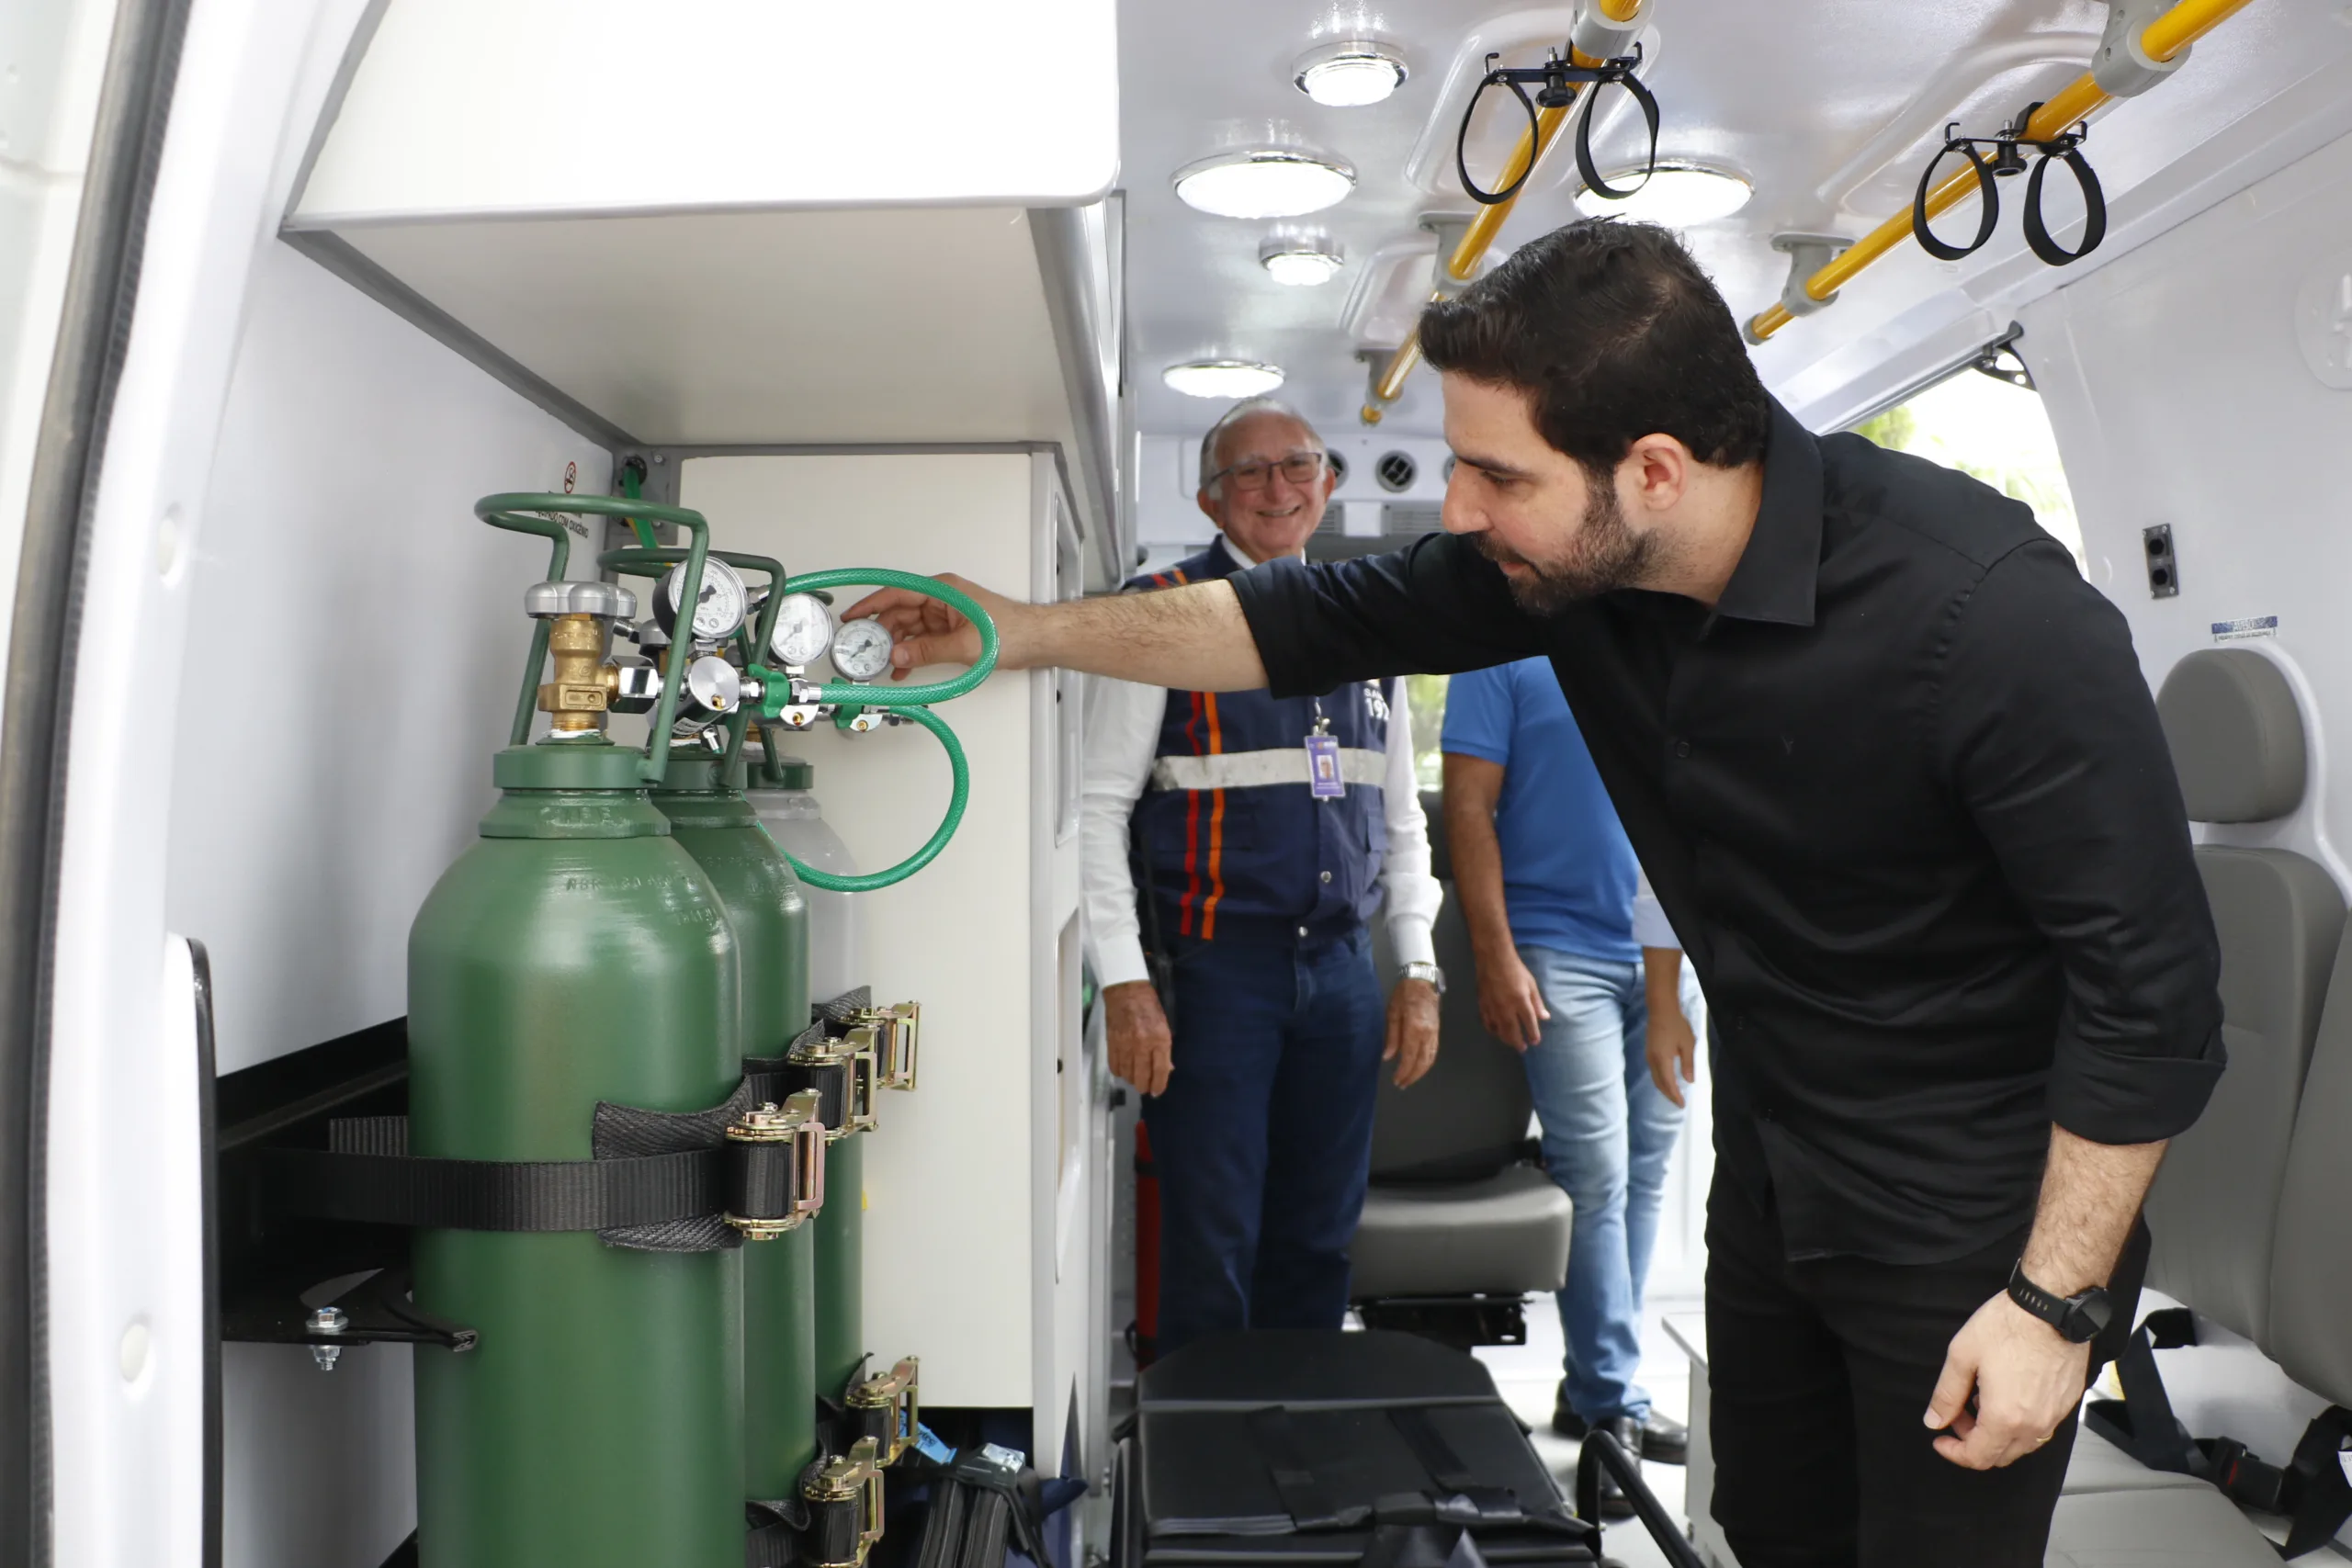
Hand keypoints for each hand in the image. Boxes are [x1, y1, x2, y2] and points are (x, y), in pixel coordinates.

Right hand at [839, 573, 1029, 677]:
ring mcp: (945, 615)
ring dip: (896, 647)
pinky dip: (912, 653)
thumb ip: (927, 651)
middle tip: (863, 653)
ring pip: (910, 629)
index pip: (897, 594)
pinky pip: (923, 640)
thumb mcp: (964, 645)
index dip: (871, 605)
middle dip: (881, 633)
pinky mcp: (951, 630)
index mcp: (942, 590)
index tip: (851, 618)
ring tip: (880, 666)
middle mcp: (941, 599)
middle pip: (900, 614)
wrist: (1038, 640)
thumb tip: (897, 656)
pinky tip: (902, 669)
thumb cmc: (1011, 631)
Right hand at [1104, 981, 1173, 1096]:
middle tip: (1145, 1088)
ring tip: (1135, 1079)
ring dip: (1132, 1080)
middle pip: (1142, 1076)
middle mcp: (1143, 1044)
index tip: (1157, 1092)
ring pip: (1127, 1074)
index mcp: (1160, 1039)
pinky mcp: (1112, 1043)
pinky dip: (1119, 1072)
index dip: (1159, 1085)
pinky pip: (1115, 1066)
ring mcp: (1126, 1045)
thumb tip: (1167, 1069)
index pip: (1160, 1070)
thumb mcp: (1164, 1026)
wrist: (1126, 991)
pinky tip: (1124, 1070)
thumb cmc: (1149, 1006)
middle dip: (1144, 1086)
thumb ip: (1164, 1049)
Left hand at [1384, 978, 1440, 1087]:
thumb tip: (1388, 1057)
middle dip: (1412, 1076)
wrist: (1422, 981)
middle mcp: (1428, 1034)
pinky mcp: (1437, 1031)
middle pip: (1422, 1062)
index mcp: (1415, 1029)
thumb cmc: (1403, 994)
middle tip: (1402, 1084)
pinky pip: (1433, 1051)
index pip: (1409, 1057)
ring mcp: (1435, 1033)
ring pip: (1430, 1059)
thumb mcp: (1392, 1013)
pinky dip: (1427, 1063)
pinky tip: (1420, 1066)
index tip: (1396, 1080)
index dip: (1403, 1072)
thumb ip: (1392, 1036)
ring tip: (1410, 1079)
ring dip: (1421, 1072)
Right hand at [1472, 947, 1548, 1051]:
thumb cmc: (1516, 970)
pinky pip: (1486, 1022)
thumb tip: (1545, 1017)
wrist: (1494, 959)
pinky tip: (1495, 1031)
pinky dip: (1492, 1029)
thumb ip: (1537, 1002)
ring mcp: (1493, 1007)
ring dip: (1505, 1038)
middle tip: (1522, 1049)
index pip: (1529, 1023)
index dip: (1532, 1034)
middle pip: (1512, 1031)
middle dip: (1518, 1042)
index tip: (1535, 1041)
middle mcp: (1506, 1007)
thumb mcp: (1531, 984)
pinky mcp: (1483, 1004)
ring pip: (1498, 1029)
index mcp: (1521, 1001)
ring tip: (1511, 1043)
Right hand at [1646, 995, 1697, 1107]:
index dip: (1675, 1095)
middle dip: (1668, 1095)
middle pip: (1659, 1083)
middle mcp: (1653, 1061)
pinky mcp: (1649, 1052)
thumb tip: (1689, 1080)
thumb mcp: (1688, 1044)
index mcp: (1663, 1060)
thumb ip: (1688, 1063)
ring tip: (1674, 1095)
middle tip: (1678, 1103)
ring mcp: (1649, 1056)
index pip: (1668, 1083)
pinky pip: (1654, 1072)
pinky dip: (1660, 1080)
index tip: (1682, 1105)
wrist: (1661, 1009)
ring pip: (1655, 1078)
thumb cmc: (1677, 1025)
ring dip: (1664, 1089)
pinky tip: (1667, 1081)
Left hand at [1923, 1292, 2091, 1468]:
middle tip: (1958, 1415)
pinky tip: (2007, 1395)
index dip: (1954, 1453)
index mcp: (2004, 1418)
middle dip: (1973, 1442)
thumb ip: (1946, 1394)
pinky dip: (2019, 1423)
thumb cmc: (2008, 1326)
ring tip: (1980, 1401)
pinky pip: (2040, 1428)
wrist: (2052, 1307)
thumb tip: (1934, 1421)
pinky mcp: (2067, 1403)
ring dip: (1997, 1434)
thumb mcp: (1962, 1356)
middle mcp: (2034, 1425)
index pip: (1977, 1457)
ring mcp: (2054, 1416)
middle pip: (2000, 1456)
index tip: (1940, 1438)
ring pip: (2022, 1445)